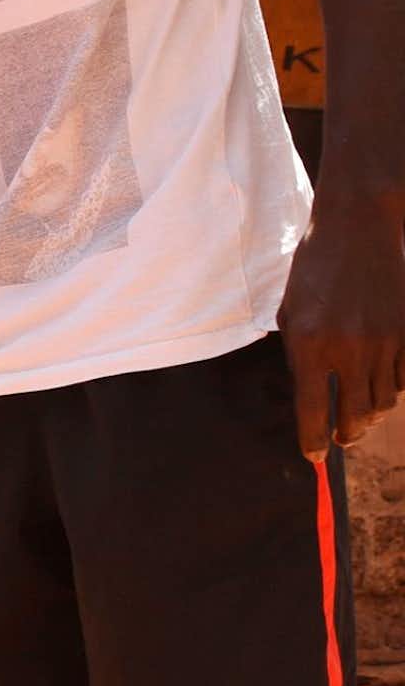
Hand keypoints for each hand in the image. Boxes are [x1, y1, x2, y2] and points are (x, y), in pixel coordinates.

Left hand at [278, 192, 404, 454]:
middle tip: (339, 440)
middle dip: (345, 435)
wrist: (359, 228)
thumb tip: (311, 396)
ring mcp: (384, 341)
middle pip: (355, 416)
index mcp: (310, 345)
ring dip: (369, 415)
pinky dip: (392, 389)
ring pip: (383, 401)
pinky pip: (404, 379)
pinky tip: (379, 386)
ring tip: (357, 417)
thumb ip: (300, 355)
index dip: (312, 442)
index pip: (312, 411)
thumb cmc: (314, 269)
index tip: (313, 457)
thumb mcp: (291, 312)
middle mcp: (349, 348)